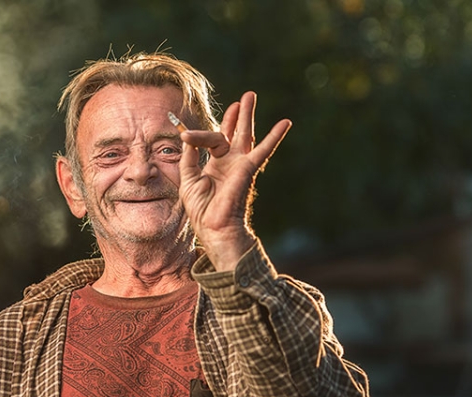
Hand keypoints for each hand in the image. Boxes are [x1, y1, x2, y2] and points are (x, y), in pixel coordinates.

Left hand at [178, 91, 290, 271]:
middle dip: (237, 116)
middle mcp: (230, 162)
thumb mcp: (188, 179)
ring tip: (250, 95)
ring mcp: (240, 164)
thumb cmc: (201, 210)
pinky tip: (285, 122)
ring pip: (245, 134)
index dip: (198, 135)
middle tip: (244, 99)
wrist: (214, 227)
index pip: (211, 140)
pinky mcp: (248, 168)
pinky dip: (275, 136)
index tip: (186, 135)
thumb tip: (188, 138)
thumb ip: (189, 157)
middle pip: (233, 133)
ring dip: (248, 115)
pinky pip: (263, 149)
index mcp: (216, 165)